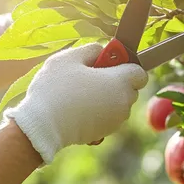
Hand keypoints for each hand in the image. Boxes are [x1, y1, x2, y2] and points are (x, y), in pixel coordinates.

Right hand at [4, 43, 147, 162]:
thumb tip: (102, 51)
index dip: (126, 66)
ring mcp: (114, 121)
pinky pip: (106, 118)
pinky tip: (77, 110)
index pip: (140, 73)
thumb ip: (91, 49)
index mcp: (120, 82)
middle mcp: (123, 103)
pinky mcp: (103, 134)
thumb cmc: (55, 89)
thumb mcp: (69, 58)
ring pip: (117, 104)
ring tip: (79, 94)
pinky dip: (97, 113)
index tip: (107, 63)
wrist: (42, 127)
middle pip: (129, 89)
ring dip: (104, 98)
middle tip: (89, 77)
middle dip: (114, 82)